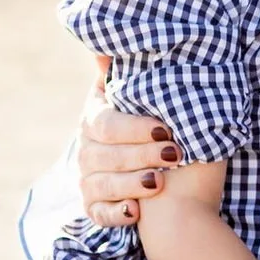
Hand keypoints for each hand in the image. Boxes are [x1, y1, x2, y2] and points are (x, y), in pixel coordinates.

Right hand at [78, 60, 180, 229]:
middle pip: (105, 154)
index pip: (106, 123)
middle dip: (141, 154)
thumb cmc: (154, 127)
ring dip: (129, 183)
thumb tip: (107, 46)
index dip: (135, 128)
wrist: (164, 175)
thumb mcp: (141, 98)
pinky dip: (116, 214)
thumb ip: (129, 75)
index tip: (165, 130)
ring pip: (102, 184)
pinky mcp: (94, 207)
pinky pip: (99, 213)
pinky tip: (136, 212)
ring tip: (157, 182)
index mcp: (95, 119)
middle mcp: (86, 150)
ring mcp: (87, 180)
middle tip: (173, 155)